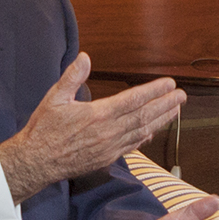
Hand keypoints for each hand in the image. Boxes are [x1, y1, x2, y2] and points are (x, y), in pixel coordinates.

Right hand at [0, 54, 185, 201]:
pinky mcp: (106, 158)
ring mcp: (109, 147)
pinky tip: (154, 131)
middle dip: (165, 105)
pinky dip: (145, 137)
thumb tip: (85, 57)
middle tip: (182, 96)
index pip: (133, 100)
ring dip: (162, 120)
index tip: (169, 84)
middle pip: (144, 116)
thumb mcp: (55, 98)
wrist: (36, 162)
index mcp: (97, 114)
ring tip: (176, 110)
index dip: (154, 91)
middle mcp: (108, 132)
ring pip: (142, 132)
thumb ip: (72, 77)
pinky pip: (132, 146)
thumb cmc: (44, 129)